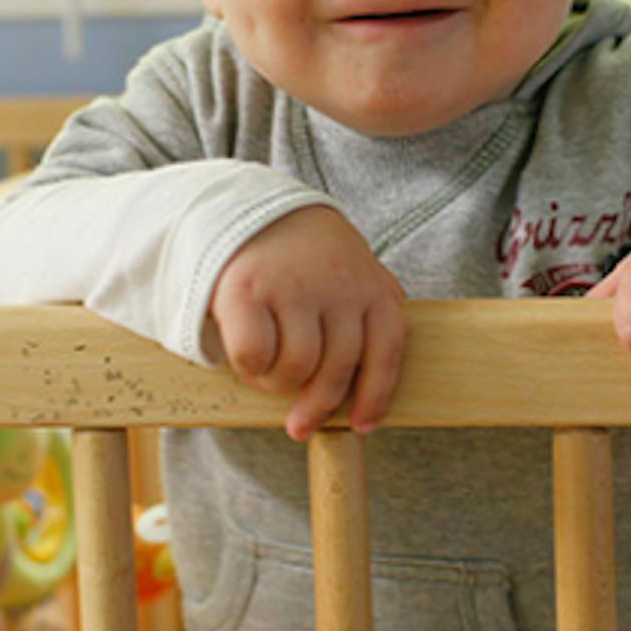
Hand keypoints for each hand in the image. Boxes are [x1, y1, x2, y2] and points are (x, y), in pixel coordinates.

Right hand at [207, 206, 406, 441]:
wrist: (245, 205)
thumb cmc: (303, 252)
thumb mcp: (351, 266)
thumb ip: (373, 302)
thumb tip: (385, 363)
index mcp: (370, 287)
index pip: (385, 352)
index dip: (375, 397)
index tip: (362, 425)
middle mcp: (337, 287)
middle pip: (337, 371)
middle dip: (317, 407)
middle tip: (299, 425)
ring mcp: (292, 287)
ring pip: (295, 368)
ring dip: (278, 385)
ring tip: (267, 376)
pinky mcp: (246, 290)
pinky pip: (254, 354)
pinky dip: (250, 368)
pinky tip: (246, 361)